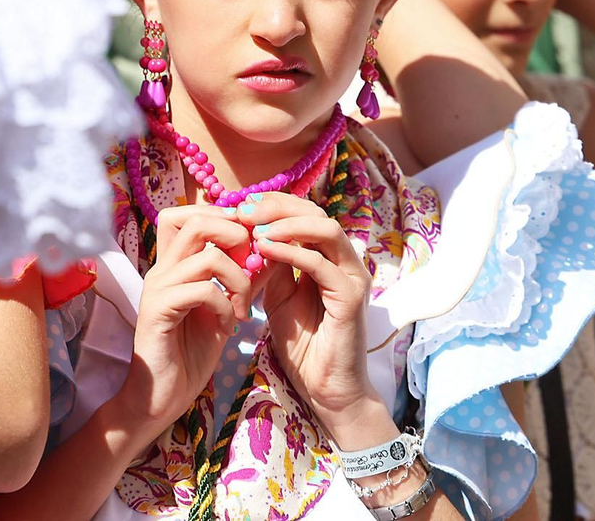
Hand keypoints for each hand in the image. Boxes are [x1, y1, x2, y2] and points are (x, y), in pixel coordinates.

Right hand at [121, 206, 254, 437]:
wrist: (162, 396)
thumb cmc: (191, 352)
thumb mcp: (225, 307)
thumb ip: (242, 278)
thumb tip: (272, 251)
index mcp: (174, 264)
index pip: (187, 214)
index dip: (222, 216)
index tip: (248, 243)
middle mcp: (161, 269)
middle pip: (196, 220)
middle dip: (236, 237)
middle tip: (251, 266)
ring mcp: (157, 289)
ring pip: (207, 254)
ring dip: (238, 278)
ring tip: (243, 305)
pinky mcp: (158, 313)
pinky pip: (202, 290)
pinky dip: (225, 304)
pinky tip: (229, 325)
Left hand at [243, 193, 383, 443]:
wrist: (325, 389)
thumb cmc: (303, 345)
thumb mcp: (279, 297)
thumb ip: (272, 266)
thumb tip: (253, 234)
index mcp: (329, 258)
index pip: (306, 214)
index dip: (275, 205)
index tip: (241, 206)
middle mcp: (345, 261)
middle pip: (317, 213)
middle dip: (278, 206)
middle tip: (245, 209)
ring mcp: (353, 277)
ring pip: (326, 229)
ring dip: (287, 223)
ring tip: (255, 226)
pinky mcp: (351, 297)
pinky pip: (321, 264)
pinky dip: (292, 251)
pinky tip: (265, 250)